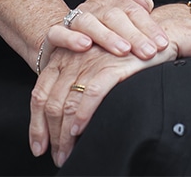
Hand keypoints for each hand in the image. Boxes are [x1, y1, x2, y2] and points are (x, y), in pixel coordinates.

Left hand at [29, 41, 175, 167]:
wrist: (154, 35)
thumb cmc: (123, 53)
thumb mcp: (92, 65)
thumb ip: (75, 84)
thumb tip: (62, 123)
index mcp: (63, 58)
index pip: (41, 94)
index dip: (36, 124)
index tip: (39, 146)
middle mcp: (73, 58)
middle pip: (52, 102)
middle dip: (53, 135)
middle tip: (58, 155)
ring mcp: (91, 61)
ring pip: (68, 102)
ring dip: (65, 134)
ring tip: (68, 152)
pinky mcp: (111, 65)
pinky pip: (91, 93)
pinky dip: (83, 114)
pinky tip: (80, 130)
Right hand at [44, 0, 169, 64]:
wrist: (63, 38)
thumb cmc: (100, 35)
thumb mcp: (121, 25)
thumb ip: (136, 15)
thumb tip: (148, 4)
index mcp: (113, 3)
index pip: (134, 10)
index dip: (149, 27)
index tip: (162, 44)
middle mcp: (94, 7)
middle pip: (115, 16)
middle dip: (134, 35)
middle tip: (148, 52)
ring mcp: (74, 18)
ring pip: (90, 22)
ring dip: (107, 36)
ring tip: (123, 50)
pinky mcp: (54, 34)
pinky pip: (60, 32)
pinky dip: (72, 38)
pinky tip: (85, 45)